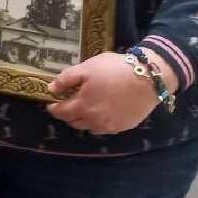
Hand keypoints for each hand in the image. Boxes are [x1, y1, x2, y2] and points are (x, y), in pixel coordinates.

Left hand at [46, 50, 176, 133]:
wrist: (147, 78)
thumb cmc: (114, 70)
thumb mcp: (86, 68)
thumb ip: (66, 79)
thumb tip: (51, 89)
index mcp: (83, 106)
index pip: (62, 113)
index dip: (53, 109)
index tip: (50, 104)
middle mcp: (94, 120)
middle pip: (74, 122)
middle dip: (67, 115)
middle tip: (67, 105)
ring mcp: (110, 126)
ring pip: (89, 128)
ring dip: (83, 121)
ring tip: (84, 109)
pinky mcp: (123, 126)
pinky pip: (105, 129)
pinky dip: (99, 123)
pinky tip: (101, 113)